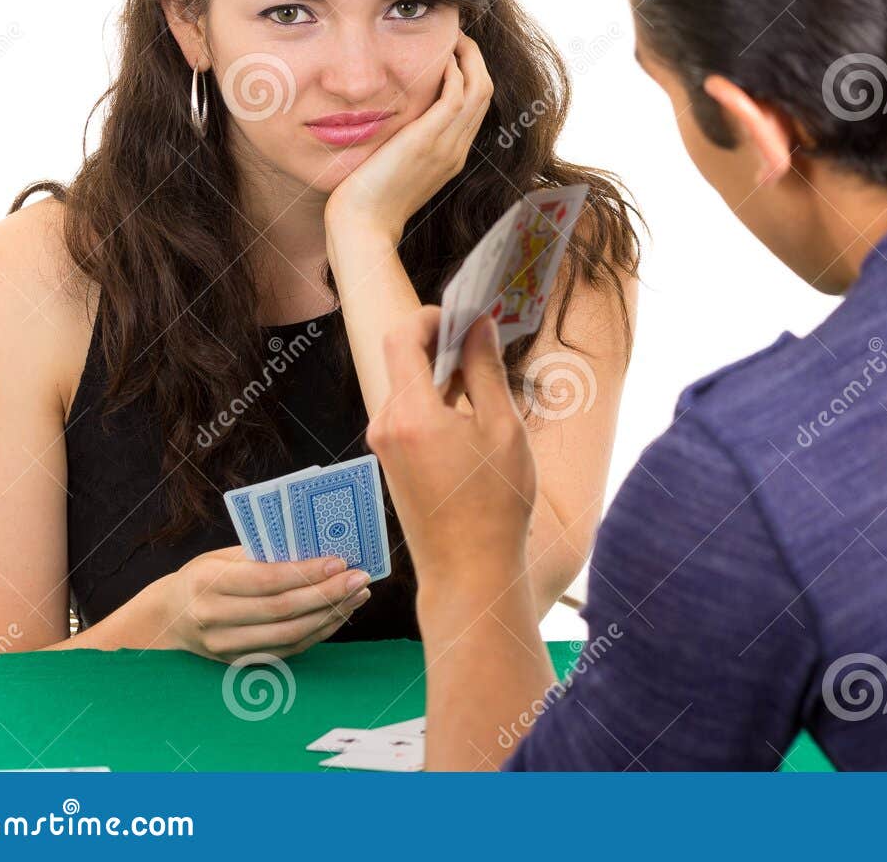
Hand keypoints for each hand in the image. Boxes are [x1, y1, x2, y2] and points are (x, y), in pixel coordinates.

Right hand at [142, 546, 372, 661]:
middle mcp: (214, 618)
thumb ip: (263, 554)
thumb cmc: (204, 577)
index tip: (340, 562)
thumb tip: (318, 547)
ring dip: (330, 615)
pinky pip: (288, 651)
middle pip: (282, 610)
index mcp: (208, 583)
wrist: (168, 618)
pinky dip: (318, 633)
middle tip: (360, 578)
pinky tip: (339, 614)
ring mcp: (225, 647)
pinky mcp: (239, 663)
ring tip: (357, 595)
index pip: (267, 580)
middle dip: (328, 594)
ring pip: (289, 635)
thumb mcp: (222, 557)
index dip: (307, 573)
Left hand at [324, 33, 493, 243]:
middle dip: (475, 59)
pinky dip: (454, 73)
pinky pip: (456, 97)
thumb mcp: (394, 165)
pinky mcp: (428, 142)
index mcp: (451, 155)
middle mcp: (456, 149)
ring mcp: (447, 146)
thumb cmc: (367, 199)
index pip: (475, 106)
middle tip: (458, 37)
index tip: (453, 53)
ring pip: (478, 90)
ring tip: (454, 38)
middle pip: (484, 93)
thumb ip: (403, 140)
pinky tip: (440, 59)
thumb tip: (393, 117)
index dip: (471, 74)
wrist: (363, 225)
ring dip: (469, 58)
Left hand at [368, 305, 535, 588]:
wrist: (469, 572)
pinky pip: (407, 413)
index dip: (432, 317)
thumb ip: (486, 370)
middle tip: (485, 340)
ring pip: (407, 387)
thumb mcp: (502, 428)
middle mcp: (386, 425)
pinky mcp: (390, 461)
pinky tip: (469, 413)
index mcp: (411, 414)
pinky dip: (434, 401)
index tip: (466, 315)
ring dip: (440, 374)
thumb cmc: (494, 504)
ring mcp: (384, 445)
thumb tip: (481, 326)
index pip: (402, 337)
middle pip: (403, 360)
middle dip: (442, 343)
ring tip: (483, 380)